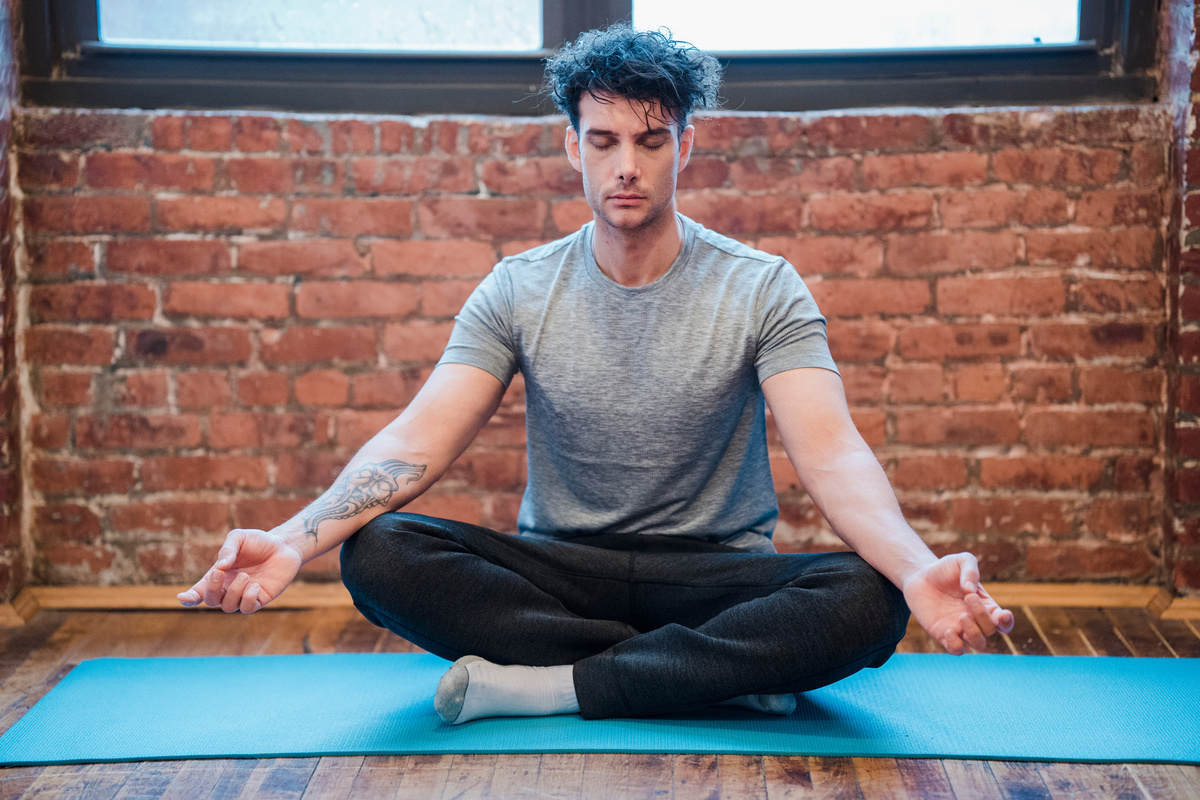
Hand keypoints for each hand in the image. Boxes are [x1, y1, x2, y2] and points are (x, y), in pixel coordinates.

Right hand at [177, 529, 303, 613]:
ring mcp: (243, 595)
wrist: (284, 546)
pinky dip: (248, 598)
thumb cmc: (258, 542)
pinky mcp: (259, 600)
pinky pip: (247, 608)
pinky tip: (255, 585)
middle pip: (210, 600)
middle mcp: (228, 588)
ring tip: (246, 576)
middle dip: (211, 589)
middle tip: (220, 573)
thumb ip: (228, 549)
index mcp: (219, 575)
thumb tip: (220, 566)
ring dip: (234, 591)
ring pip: (228, 606)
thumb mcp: (239, 538)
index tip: (182, 598)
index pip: (199, 591)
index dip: (189, 598)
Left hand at [901, 552, 1013, 654]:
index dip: (1007, 622)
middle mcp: (976, 620)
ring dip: (974, 633)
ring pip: (978, 644)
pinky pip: (957, 650)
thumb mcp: (960, 561)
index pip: (1004, 622)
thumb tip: (970, 590)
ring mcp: (960, 629)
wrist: (919, 577)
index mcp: (985, 605)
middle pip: (990, 630)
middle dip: (983, 616)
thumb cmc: (944, 569)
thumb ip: (971, 570)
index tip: (1002, 614)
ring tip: (961, 616)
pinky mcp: (943, 634)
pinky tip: (949, 630)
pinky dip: (956, 645)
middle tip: (968, 598)